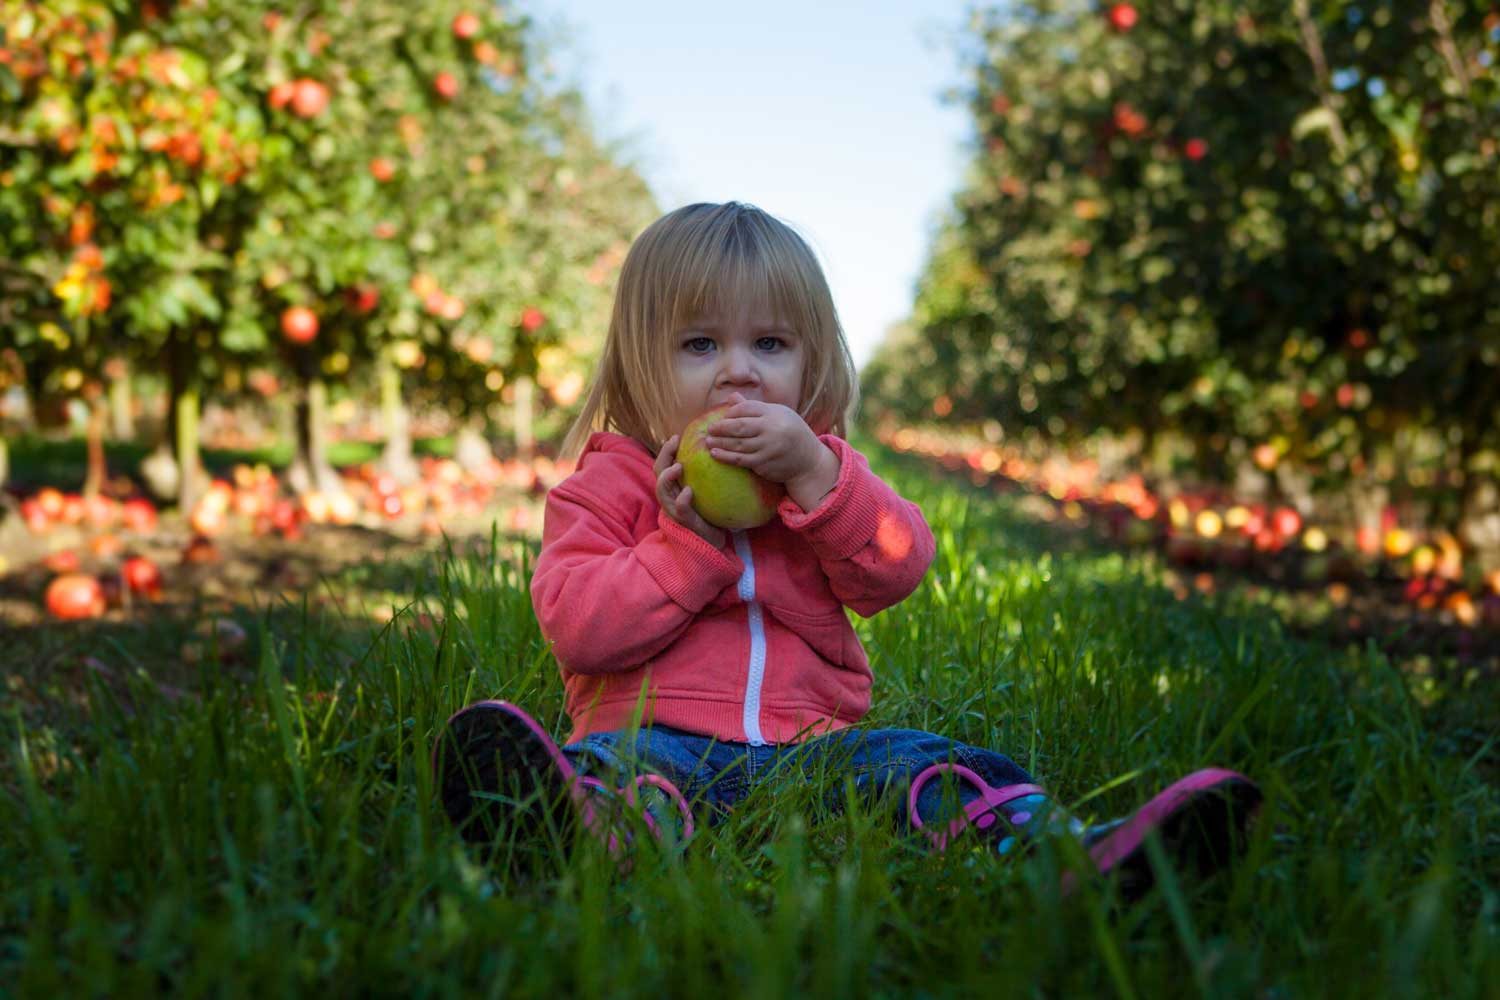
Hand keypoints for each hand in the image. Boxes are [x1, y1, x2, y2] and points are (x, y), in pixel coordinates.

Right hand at [654, 434, 727, 548]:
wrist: (712, 542)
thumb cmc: (711, 515)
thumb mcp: (707, 492)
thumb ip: (707, 476)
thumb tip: (722, 451)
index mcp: (674, 488)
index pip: (664, 465)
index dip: (666, 450)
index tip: (676, 436)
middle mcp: (670, 497)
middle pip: (658, 472)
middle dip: (664, 456)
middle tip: (674, 443)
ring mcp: (674, 510)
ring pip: (662, 490)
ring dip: (668, 476)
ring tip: (678, 466)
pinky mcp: (684, 522)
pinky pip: (678, 509)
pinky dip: (681, 500)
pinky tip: (688, 492)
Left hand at [701, 393, 828, 484]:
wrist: (809, 460)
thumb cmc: (790, 433)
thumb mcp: (778, 415)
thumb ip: (754, 408)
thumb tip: (732, 397)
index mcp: (774, 413)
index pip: (747, 408)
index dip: (732, 412)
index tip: (724, 417)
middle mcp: (771, 429)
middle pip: (740, 426)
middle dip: (721, 427)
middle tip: (710, 429)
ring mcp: (768, 448)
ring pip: (738, 444)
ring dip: (720, 443)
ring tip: (708, 441)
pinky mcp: (765, 464)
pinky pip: (742, 460)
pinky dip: (726, 457)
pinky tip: (715, 454)